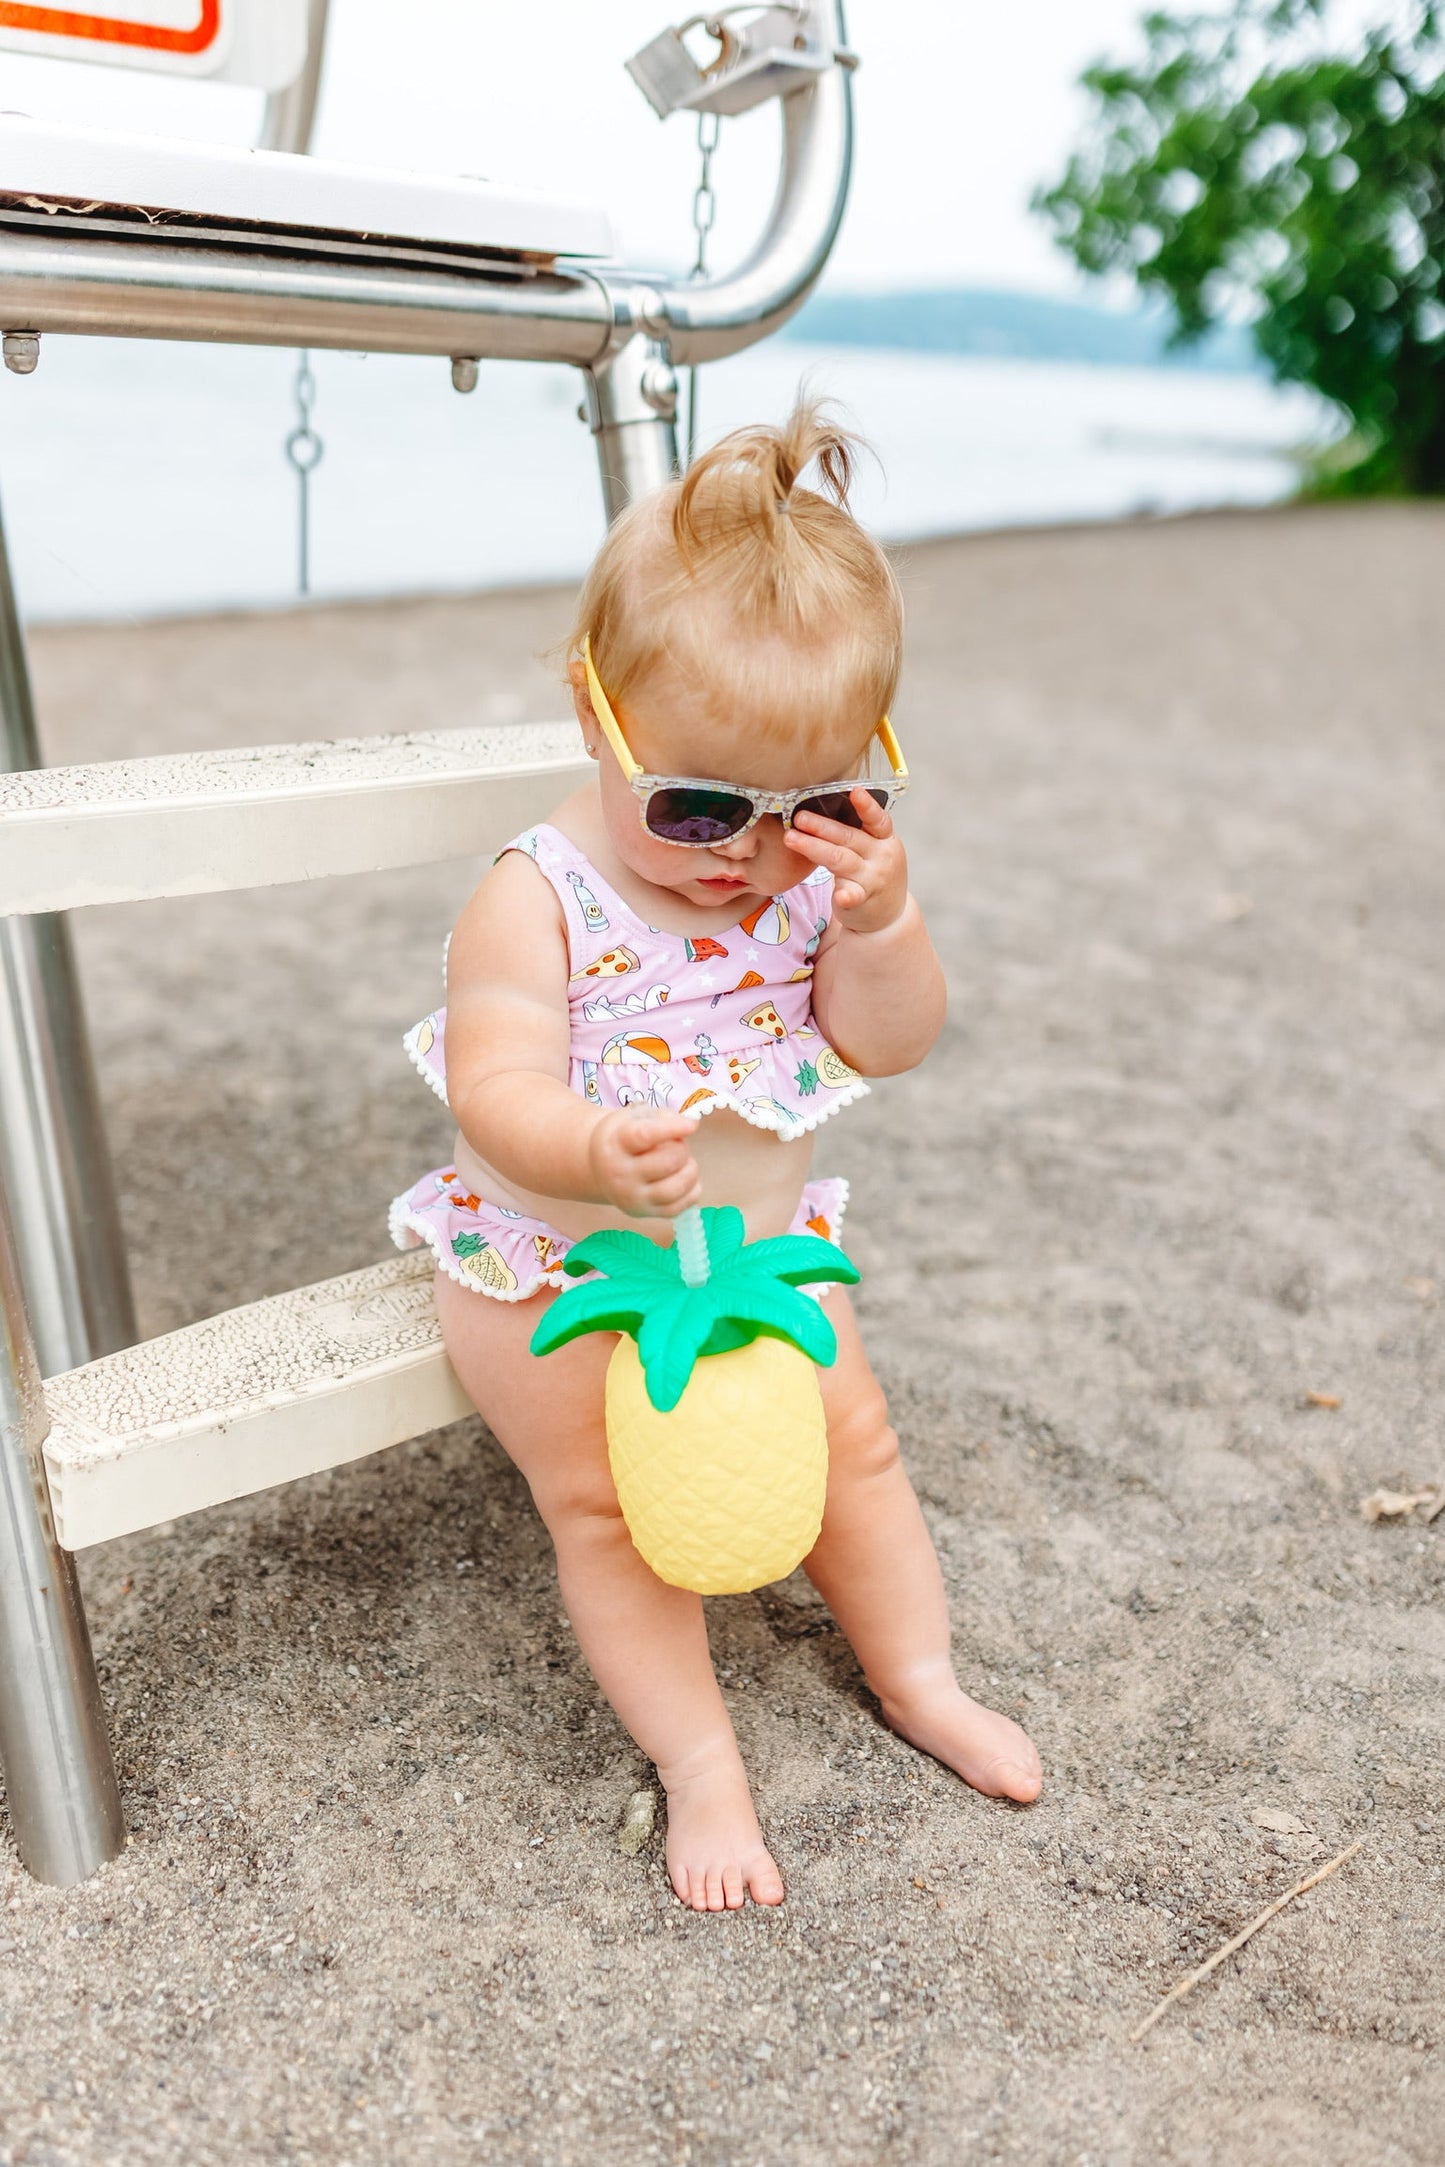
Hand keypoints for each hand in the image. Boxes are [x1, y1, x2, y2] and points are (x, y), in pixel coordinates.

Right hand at [588, 1108, 702, 1218]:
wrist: (598, 1168)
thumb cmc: (623, 1137)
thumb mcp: (634, 1117)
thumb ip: (662, 1117)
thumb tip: (690, 1126)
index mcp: (616, 1144)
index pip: (644, 1136)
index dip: (671, 1129)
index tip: (692, 1125)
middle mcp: (620, 1174)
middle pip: (666, 1162)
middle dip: (681, 1149)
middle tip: (677, 1145)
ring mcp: (631, 1197)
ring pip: (674, 1189)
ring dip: (690, 1172)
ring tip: (685, 1163)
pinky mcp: (644, 1213)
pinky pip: (679, 1207)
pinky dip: (692, 1191)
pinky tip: (684, 1178)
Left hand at [784, 787, 909, 934]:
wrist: (889, 916)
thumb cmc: (873, 874)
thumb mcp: (874, 850)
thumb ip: (855, 832)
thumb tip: (819, 807)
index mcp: (885, 839)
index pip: (878, 820)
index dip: (867, 806)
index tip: (854, 791)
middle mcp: (882, 857)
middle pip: (849, 837)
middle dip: (821, 826)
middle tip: (798, 817)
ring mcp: (873, 879)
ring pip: (840, 860)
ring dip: (814, 847)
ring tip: (790, 838)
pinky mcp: (863, 900)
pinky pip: (853, 896)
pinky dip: (846, 895)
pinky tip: (839, 896)